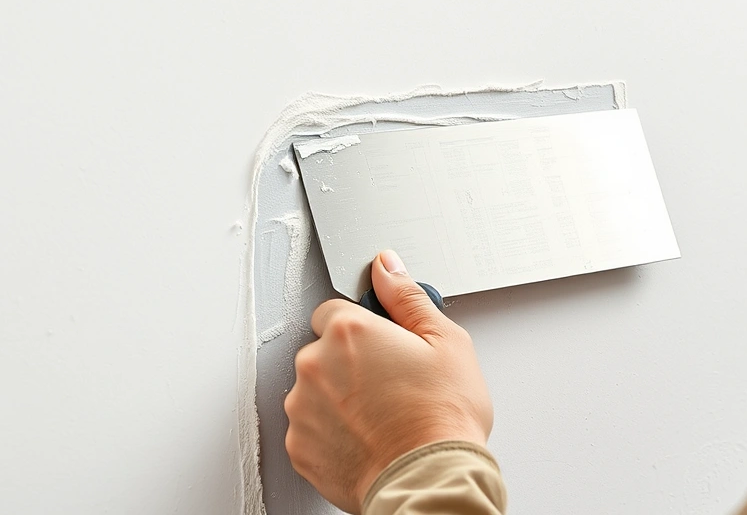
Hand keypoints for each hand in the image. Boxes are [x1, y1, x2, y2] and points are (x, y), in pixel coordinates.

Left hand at [284, 250, 493, 513]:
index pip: (334, 310)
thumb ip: (407, 297)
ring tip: (381, 415)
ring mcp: (302, 409)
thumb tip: (387, 267)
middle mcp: (314, 365)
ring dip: (339, 398)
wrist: (431, 480)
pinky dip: (333, 432)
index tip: (383, 345)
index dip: (363, 327)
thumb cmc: (442, 416)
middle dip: (350, 363)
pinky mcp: (300, 447)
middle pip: (323, 350)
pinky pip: (311, 429)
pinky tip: (367, 438)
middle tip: (391, 383)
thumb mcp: (445, 341)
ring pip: (315, 390)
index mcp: (348, 331)